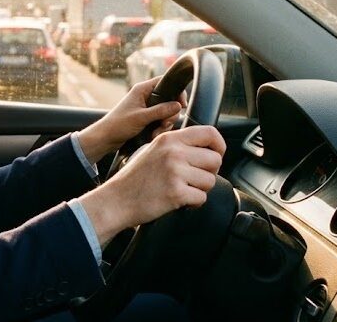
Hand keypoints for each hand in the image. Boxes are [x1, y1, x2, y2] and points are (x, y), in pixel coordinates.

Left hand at [76, 76, 185, 163]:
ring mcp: (147, 107)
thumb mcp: (141, 117)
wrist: (106, 138)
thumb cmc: (118, 124)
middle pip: (169, 100)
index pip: (165, 82)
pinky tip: (153, 135)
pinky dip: (160, 128)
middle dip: (170, 114)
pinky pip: (161, 121)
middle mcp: (146, 96)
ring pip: (166, 113)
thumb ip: (160, 111)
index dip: (176, 91)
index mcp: (142, 89)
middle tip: (164, 124)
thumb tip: (178, 106)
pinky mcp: (147, 118)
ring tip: (155, 132)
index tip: (181, 105)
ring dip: (165, 124)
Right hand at [77, 125, 225, 243]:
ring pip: (210, 181)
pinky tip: (178, 200)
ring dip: (199, 189)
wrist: (117, 199)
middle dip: (209, 173)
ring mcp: (175, 172)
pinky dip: (193, 203)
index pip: (209, 133)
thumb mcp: (154, 150)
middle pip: (215, 159)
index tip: (216, 155)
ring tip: (181, 189)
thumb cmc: (135, 178)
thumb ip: (177, 145)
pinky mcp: (176, 192)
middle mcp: (174, 152)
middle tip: (193, 179)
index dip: (219, 145)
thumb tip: (207, 148)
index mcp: (169, 139)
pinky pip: (201, 198)